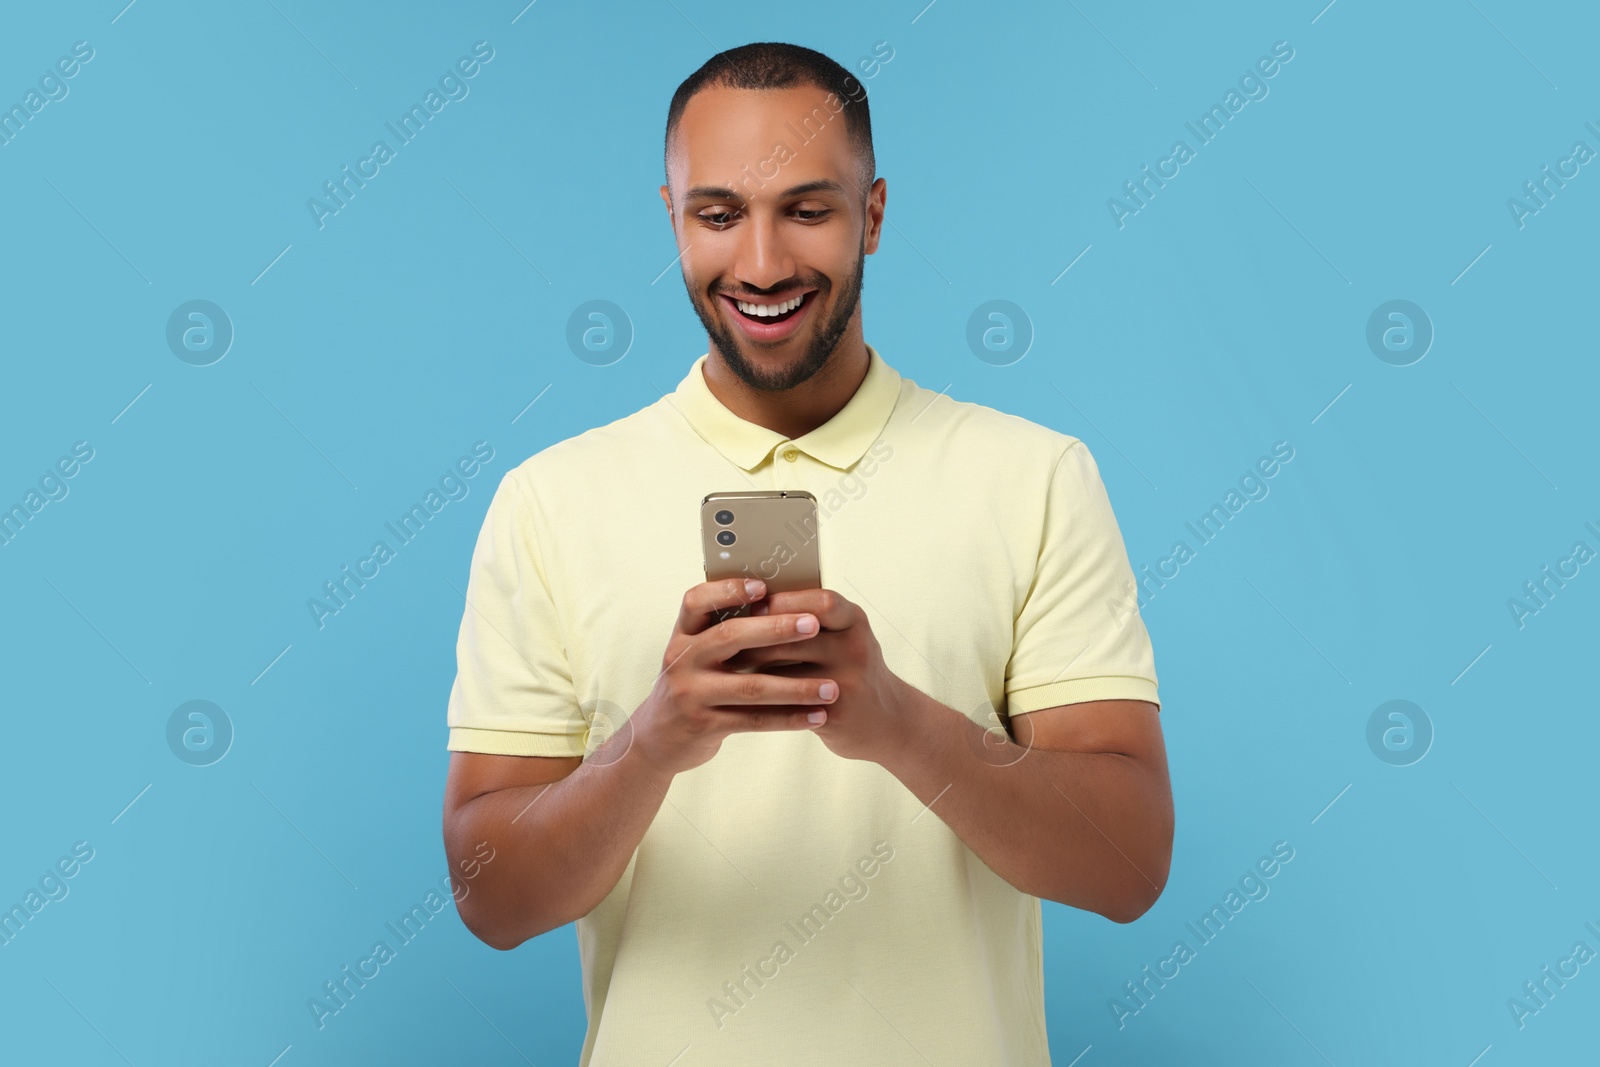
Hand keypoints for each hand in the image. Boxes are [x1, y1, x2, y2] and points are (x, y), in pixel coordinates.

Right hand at [627, 578, 838, 775]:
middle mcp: (682, 659)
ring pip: (750, 686)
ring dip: (796, 687)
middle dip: (776, 629)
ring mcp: (691, 693)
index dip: (727, 590)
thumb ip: (725, 632)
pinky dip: (788, 718)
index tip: (763, 586)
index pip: (697, 601)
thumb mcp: (696, 655)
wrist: (659, 739)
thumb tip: (781, 603)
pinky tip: (816, 716)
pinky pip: (753, 720)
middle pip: (730, 637)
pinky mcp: (703, 725)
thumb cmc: (692, 686)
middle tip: (813, 625)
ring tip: (831, 688)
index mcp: (683, 634)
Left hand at [736, 587, 919, 763]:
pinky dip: (763, 698)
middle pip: (796, 634)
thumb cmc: (851, 671)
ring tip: (728, 666)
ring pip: (787, 669)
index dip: (784, 601)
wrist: (885, 722)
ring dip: (752, 667)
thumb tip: (751, 603)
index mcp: (854, 620)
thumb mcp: (843, 638)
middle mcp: (856, 647)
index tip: (754, 604)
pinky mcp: (836, 713)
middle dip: (756, 635)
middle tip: (724, 638)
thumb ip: (809, 619)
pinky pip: (788, 702)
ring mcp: (848, 681)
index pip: (820, 600)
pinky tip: (744, 696)